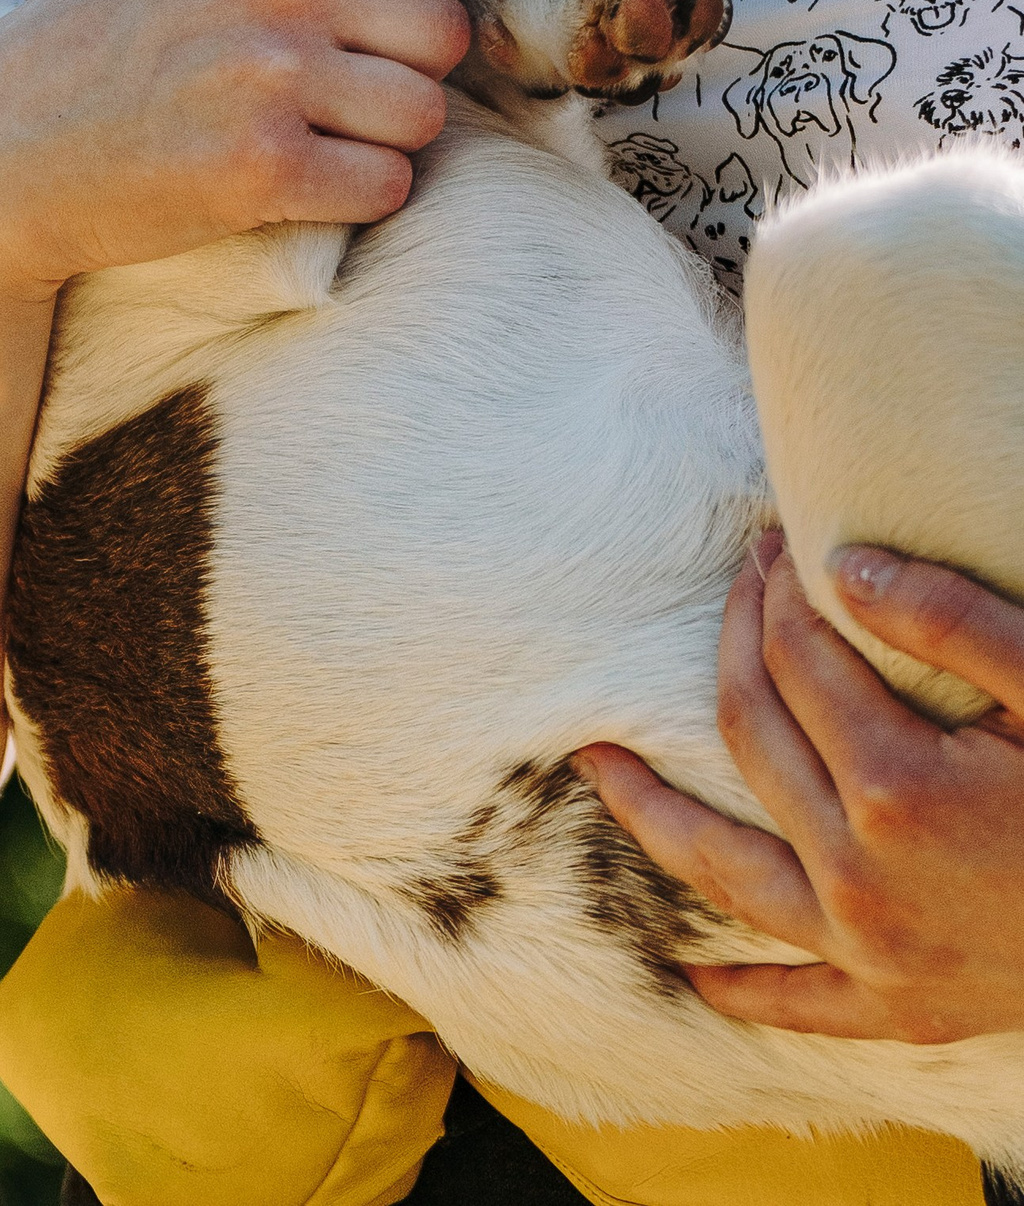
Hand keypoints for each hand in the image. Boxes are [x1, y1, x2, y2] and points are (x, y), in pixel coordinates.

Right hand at [0, 0, 474, 295]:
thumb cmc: (87, 60)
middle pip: (440, 27)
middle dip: (412, 73)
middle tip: (345, 98)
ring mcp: (269, 72)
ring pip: (423, 113)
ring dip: (385, 142)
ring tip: (312, 145)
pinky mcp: (261, 167)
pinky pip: (386, 184)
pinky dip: (356, 198)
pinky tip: (291, 188)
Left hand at [580, 533, 1023, 1041]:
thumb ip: (956, 624)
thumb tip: (840, 566)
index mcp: (901, 790)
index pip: (799, 661)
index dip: (777, 591)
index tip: (769, 542)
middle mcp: (860, 875)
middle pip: (752, 736)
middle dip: (734, 647)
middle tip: (729, 592)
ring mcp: (869, 950)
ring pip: (720, 869)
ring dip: (650, 815)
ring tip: (596, 764)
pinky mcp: (897, 1009)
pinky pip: (795, 1004)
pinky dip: (738, 991)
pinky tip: (688, 976)